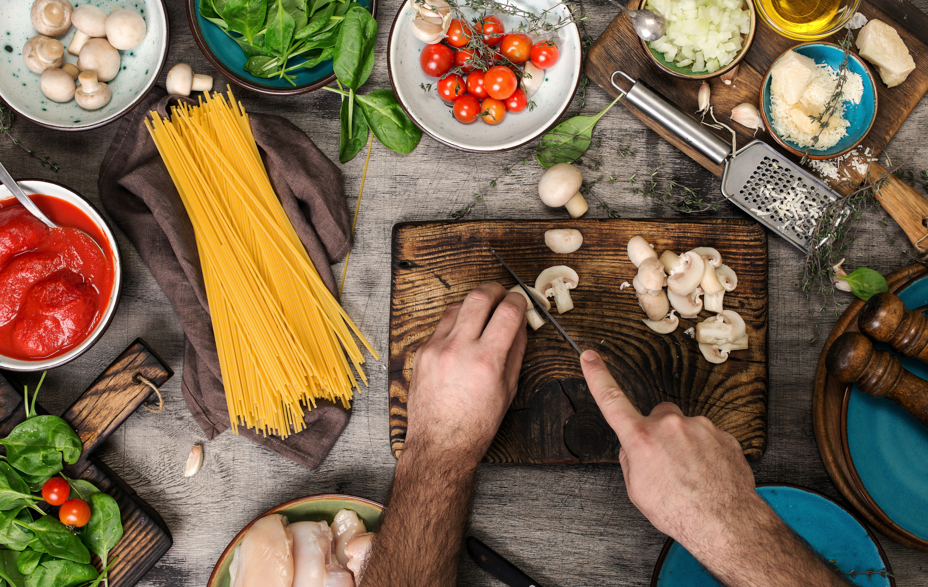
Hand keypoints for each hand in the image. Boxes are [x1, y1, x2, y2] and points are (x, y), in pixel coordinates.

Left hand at [405, 282, 527, 465]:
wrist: (440, 442)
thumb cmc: (476, 423)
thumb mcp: (507, 389)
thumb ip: (515, 351)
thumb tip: (520, 324)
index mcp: (486, 361)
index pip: (508, 311)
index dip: (519, 300)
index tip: (521, 300)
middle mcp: (458, 349)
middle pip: (479, 296)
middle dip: (495, 290)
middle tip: (502, 294)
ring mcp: (436, 348)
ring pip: (457, 306)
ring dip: (473, 305)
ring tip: (483, 315)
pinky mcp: (422, 352)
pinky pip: (441, 325)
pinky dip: (456, 324)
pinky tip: (463, 336)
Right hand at [581, 350, 848, 585]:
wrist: (725, 523)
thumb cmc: (680, 511)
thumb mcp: (637, 491)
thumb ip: (630, 460)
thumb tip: (633, 447)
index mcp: (641, 439)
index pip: (612, 399)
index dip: (597, 375)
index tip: (589, 356)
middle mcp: (670, 425)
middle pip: (658, 416)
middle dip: (658, 433)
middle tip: (665, 463)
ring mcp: (699, 427)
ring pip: (685, 428)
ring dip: (684, 445)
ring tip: (689, 475)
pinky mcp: (722, 434)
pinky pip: (707, 438)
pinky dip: (705, 453)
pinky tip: (706, 475)